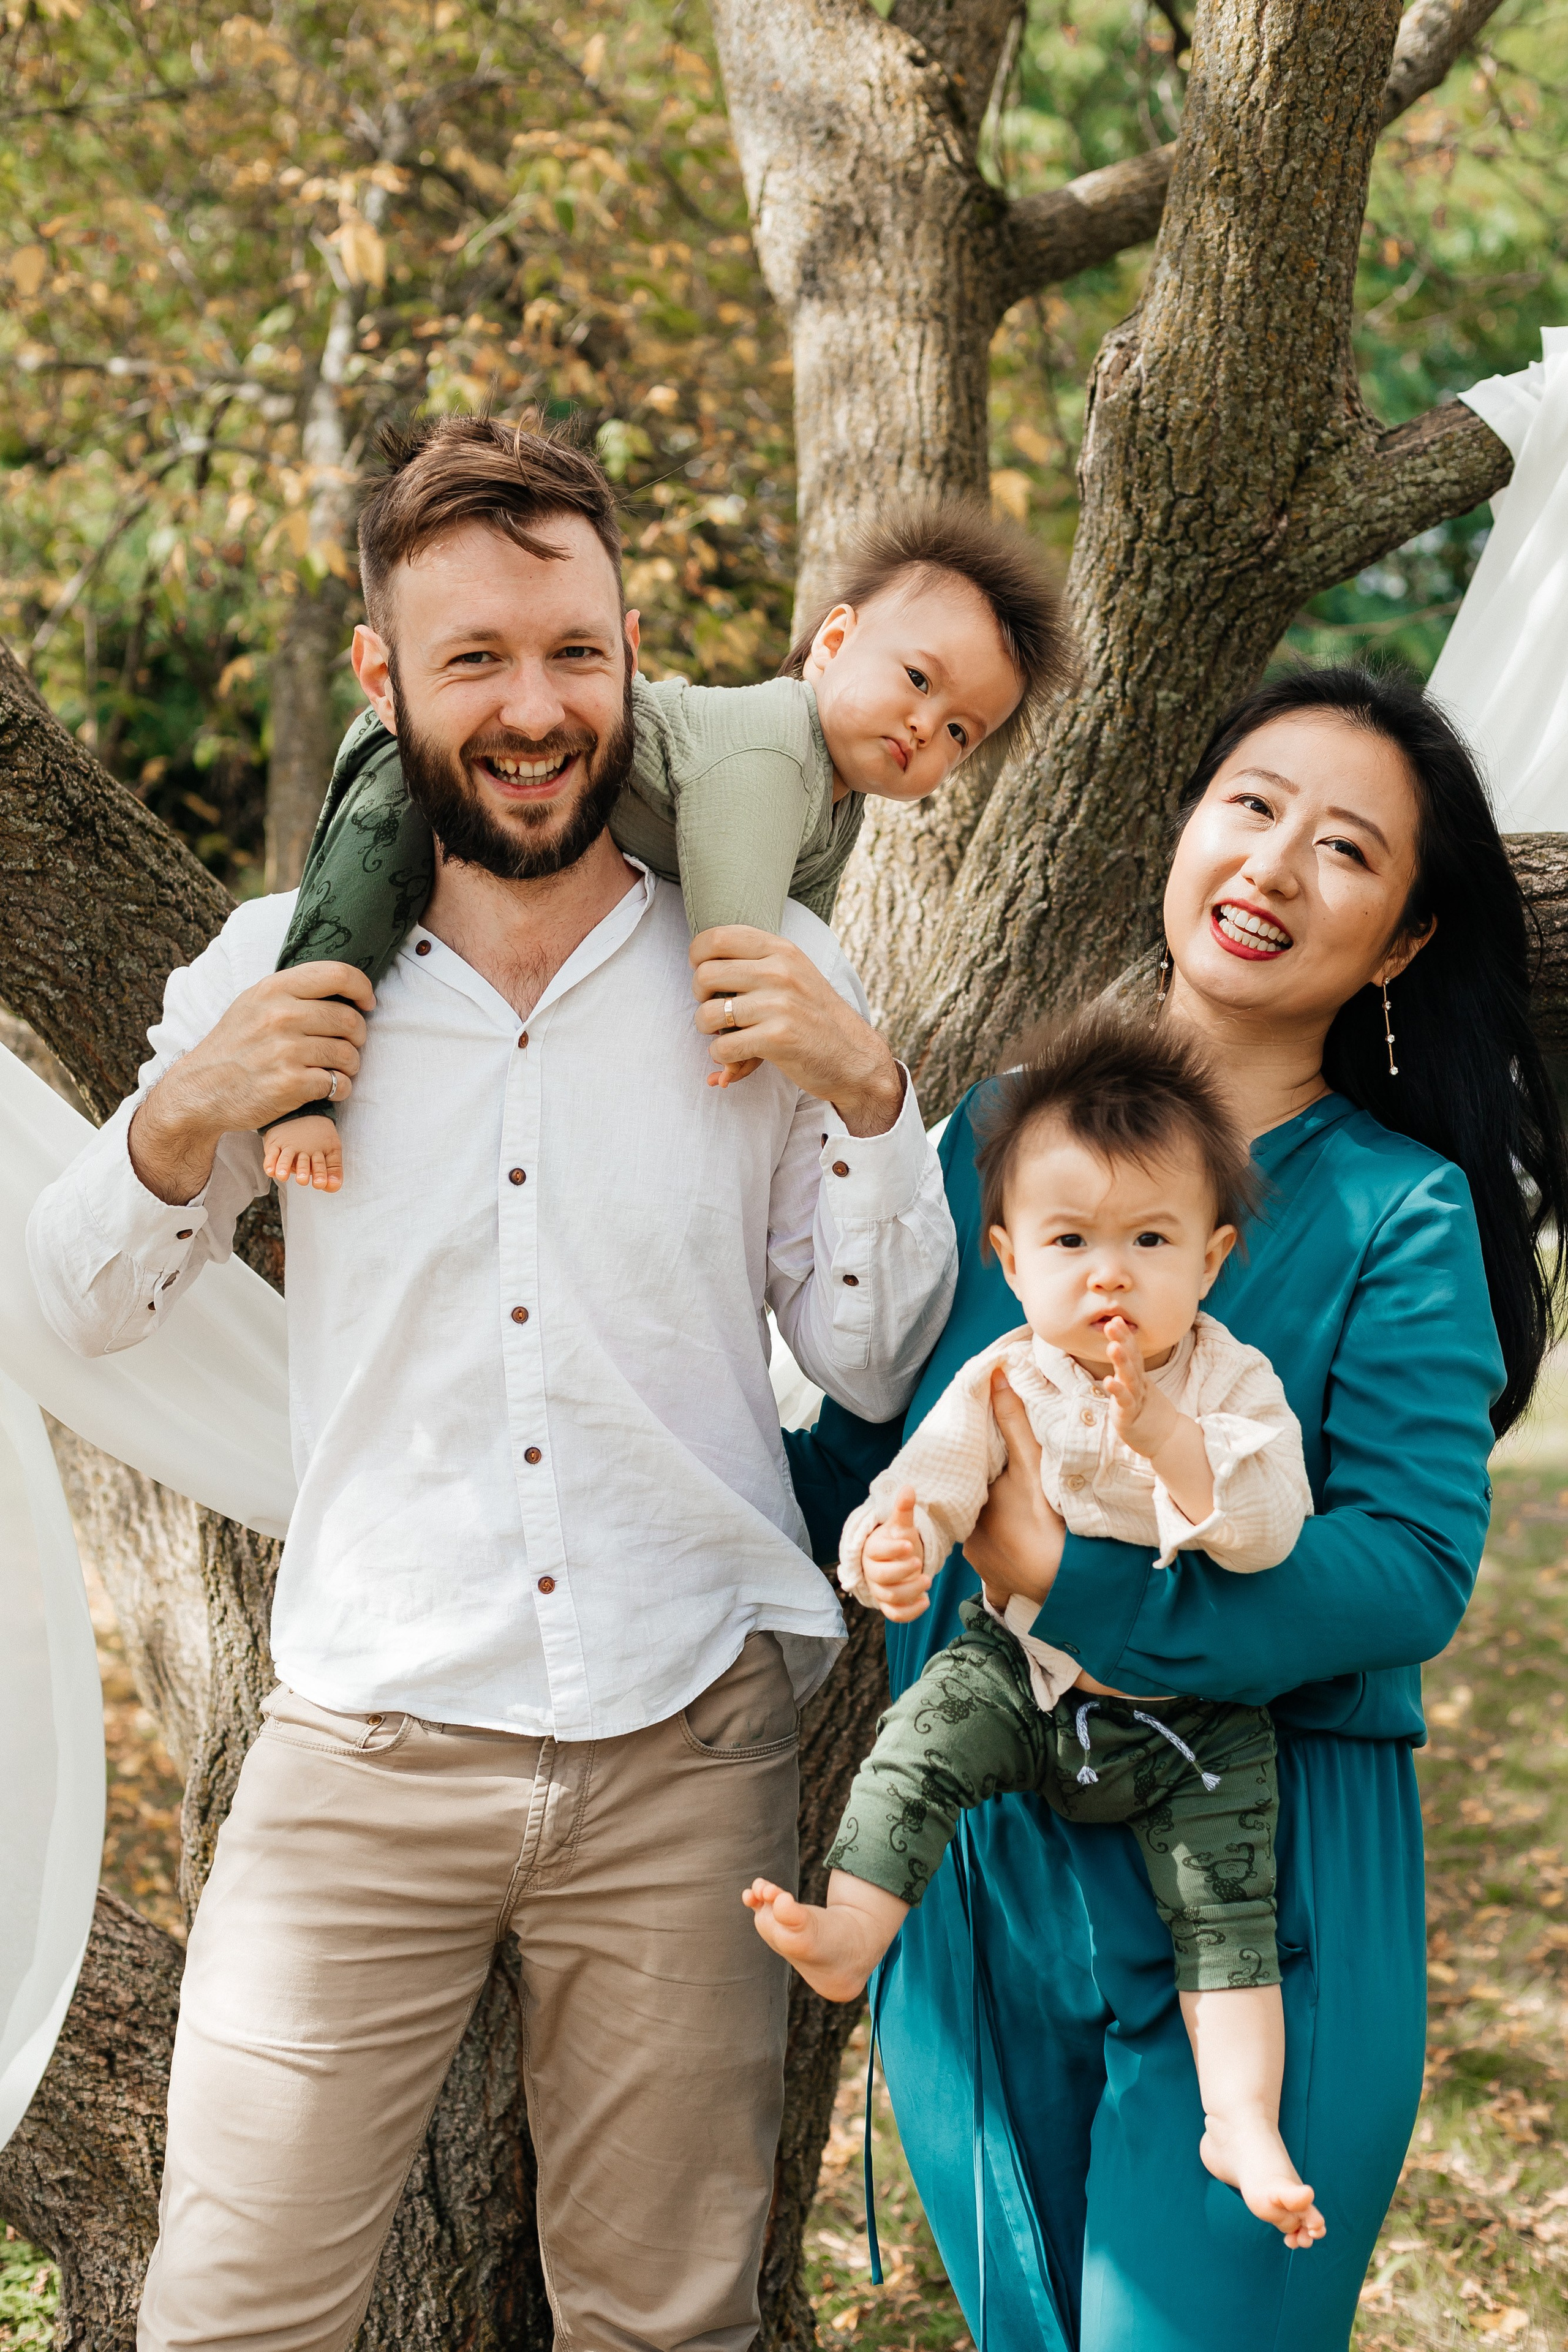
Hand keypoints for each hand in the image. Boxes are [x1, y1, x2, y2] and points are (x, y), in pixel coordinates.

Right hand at [129, 963, 373, 1205]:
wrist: (199, 1091)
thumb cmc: (234, 1047)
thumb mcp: (253, 1004)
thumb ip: (292, 992)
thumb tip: (344, 987)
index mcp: (273, 989)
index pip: (337, 974)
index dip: (362, 987)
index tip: (367, 1003)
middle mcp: (280, 1016)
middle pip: (349, 1019)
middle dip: (358, 1036)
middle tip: (348, 1046)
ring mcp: (285, 1051)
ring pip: (348, 1054)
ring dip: (351, 1065)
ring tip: (336, 1069)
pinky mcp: (290, 1084)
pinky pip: (338, 1084)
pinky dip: (340, 1089)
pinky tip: (326, 1089)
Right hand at [262, 1113, 344, 1194]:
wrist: (300, 1113)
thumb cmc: (319, 1137)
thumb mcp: (332, 1150)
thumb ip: (334, 1171)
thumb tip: (334, 1187)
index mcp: (319, 1153)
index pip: (320, 1165)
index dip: (320, 1174)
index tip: (320, 1183)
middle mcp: (303, 1151)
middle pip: (303, 1163)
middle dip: (303, 1171)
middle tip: (302, 1180)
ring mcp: (288, 1148)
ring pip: (286, 1158)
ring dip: (284, 1166)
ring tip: (282, 1176)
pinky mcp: (275, 1145)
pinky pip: (271, 1153)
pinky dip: (270, 1162)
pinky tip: (270, 1171)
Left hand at [690, 925, 904, 1135]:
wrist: (855, 1057)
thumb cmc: (815, 1017)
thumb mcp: (794, 975)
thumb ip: (756, 961)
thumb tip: (696, 960)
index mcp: (782, 950)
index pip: (717, 937)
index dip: (697, 956)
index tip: (703, 973)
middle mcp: (780, 972)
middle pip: (705, 975)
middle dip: (699, 997)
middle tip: (715, 1010)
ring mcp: (779, 1004)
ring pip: (707, 1014)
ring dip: (707, 1031)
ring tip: (724, 1035)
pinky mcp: (778, 1038)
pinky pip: (723, 1047)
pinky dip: (722, 1056)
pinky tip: (736, 1056)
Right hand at [859, 1486, 932, 1620]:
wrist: (895, 1559)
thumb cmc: (897, 1540)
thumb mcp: (901, 1525)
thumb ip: (903, 1509)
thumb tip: (908, 1487)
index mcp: (872, 1550)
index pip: (878, 1552)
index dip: (892, 1550)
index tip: (909, 1545)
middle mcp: (872, 1572)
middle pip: (882, 1577)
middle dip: (902, 1572)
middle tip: (920, 1564)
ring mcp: (879, 1590)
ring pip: (890, 1597)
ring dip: (910, 1591)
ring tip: (928, 1580)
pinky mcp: (889, 1605)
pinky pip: (895, 1614)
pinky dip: (910, 1612)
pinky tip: (926, 1601)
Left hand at [963, 1367, 1064, 1605]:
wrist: (1066, 1582)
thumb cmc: (1045, 1520)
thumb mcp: (1030, 1464)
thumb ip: (1012, 1421)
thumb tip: (995, 1375)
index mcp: (968, 1505)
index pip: (968, 1478)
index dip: (981, 1466)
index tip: (996, 1458)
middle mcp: (965, 1536)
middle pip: (975, 1505)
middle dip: (988, 1496)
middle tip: (1011, 1488)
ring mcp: (979, 1562)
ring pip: (984, 1532)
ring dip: (997, 1524)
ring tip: (1019, 1513)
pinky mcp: (995, 1580)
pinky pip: (994, 1558)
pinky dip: (1006, 1547)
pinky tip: (1022, 1539)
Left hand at [1103, 1317, 1177, 1458]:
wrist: (1165, 1439)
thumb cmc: (1147, 1412)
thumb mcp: (1137, 1388)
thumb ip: (1128, 1370)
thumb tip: (1119, 1348)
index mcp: (1138, 1377)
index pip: (1132, 1352)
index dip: (1125, 1336)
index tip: (1116, 1318)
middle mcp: (1138, 1385)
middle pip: (1131, 1360)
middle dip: (1122, 1340)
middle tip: (1112, 1323)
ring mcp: (1136, 1399)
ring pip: (1129, 1378)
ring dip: (1121, 1361)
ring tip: (1113, 1346)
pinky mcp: (1130, 1416)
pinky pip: (1125, 1402)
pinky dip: (1118, 1391)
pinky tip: (1109, 1380)